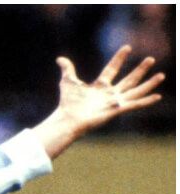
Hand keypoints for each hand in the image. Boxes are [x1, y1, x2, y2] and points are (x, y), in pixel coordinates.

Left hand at [35, 45, 164, 158]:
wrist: (68, 118)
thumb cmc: (68, 103)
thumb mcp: (68, 82)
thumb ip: (67, 69)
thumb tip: (60, 59)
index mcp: (99, 86)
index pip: (112, 69)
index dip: (119, 58)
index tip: (127, 47)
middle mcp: (109, 94)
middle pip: (128, 79)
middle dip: (140, 70)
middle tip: (151, 58)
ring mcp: (114, 102)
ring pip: (136, 90)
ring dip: (149, 83)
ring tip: (161, 75)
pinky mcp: (117, 110)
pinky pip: (135, 105)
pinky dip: (146, 101)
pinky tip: (157, 96)